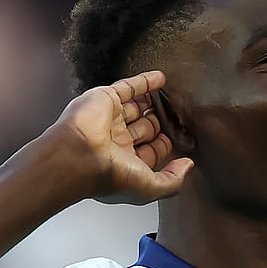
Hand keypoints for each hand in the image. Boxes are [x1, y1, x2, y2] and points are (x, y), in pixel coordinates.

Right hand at [50, 71, 192, 204]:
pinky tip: (161, 79)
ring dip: (152, 104)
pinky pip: (129, 87)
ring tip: (171, 98)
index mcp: (124, 164)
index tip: (180, 141)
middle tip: (177, 117)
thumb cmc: (108, 176)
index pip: (149, 153)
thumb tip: (188, 166)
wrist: (79, 156)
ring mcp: (110, 119)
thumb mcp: (150, 188)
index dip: (164, 147)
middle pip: (144, 129)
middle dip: (159, 124)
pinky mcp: (105, 99)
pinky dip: (145, 81)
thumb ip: (173, 181)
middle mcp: (115, 142)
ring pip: (136, 108)